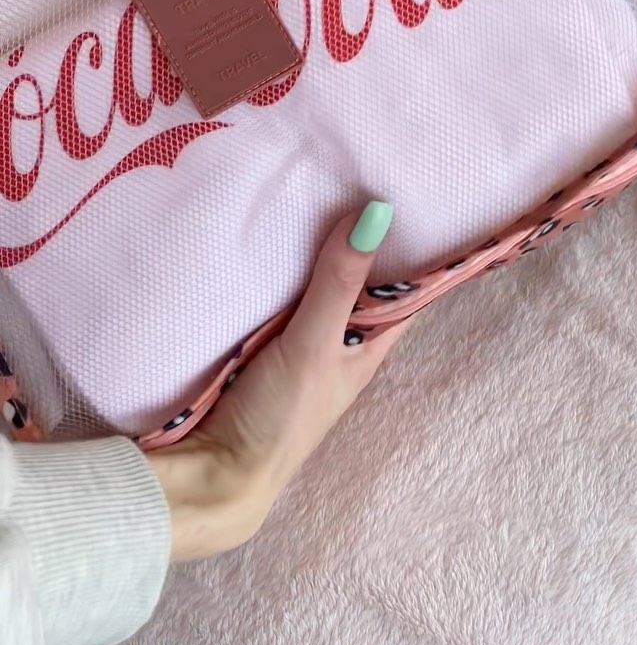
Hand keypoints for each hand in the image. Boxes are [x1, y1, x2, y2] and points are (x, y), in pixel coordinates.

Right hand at [148, 203, 407, 561]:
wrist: (214, 474)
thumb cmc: (280, 419)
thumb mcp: (314, 345)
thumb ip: (338, 283)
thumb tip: (376, 213)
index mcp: (369, 346)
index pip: (405, 288)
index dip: (413, 245)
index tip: (414, 191)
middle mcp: (341, 342)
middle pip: (358, 280)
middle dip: (358, 235)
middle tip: (357, 171)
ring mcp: (301, 342)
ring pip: (317, 284)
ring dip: (316, 248)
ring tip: (317, 182)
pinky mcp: (262, 343)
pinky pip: (279, 295)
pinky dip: (280, 268)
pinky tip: (270, 233)